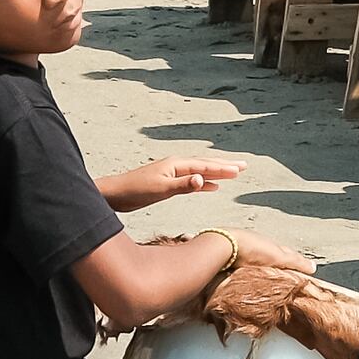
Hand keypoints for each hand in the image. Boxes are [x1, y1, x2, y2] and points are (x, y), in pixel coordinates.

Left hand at [110, 153, 243, 206]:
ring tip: (233, 173)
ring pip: (200, 171)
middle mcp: (176, 166)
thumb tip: (203, 179)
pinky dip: (205, 182)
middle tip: (244, 165)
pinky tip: (212, 186)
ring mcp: (172, 174)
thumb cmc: (135, 191)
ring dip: (217, 173)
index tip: (240, 170)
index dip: (223, 168)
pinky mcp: (168, 183)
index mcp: (176, 165)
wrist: (115, 194)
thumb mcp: (161, 189)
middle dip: (225, 165)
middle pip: (205, 164)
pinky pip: (192, 180)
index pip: (205, 166)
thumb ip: (183, 185)